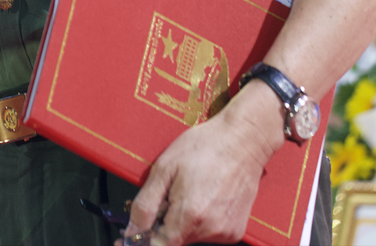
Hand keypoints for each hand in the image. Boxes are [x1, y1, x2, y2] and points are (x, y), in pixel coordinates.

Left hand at [122, 84, 282, 245]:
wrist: (243, 140)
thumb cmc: (205, 147)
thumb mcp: (164, 168)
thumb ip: (145, 204)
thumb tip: (133, 229)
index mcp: (190, 216)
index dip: (143, 239)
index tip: (135, 232)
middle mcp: (210, 229)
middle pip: (174, 240)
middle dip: (164, 223)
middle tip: (170, 194)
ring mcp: (226, 232)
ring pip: (191, 236)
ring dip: (183, 221)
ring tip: (191, 190)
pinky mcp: (235, 230)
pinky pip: (208, 233)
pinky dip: (201, 220)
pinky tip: (205, 197)